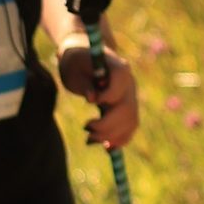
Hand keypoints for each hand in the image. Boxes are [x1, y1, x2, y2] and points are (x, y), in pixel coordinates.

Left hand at [57, 33, 138, 149]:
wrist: (85, 57)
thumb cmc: (76, 61)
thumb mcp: (73, 66)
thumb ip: (83, 81)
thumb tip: (92, 98)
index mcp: (119, 68)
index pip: (121, 86)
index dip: (108, 96)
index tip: (91, 101)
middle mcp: (129, 84)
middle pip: (127, 110)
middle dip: (107, 125)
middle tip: (86, 129)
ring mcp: (130, 97)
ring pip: (131, 122)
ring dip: (112, 136)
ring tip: (90, 140)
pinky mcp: (127, 108)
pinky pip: (130, 127)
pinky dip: (120, 139)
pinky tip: (106, 146)